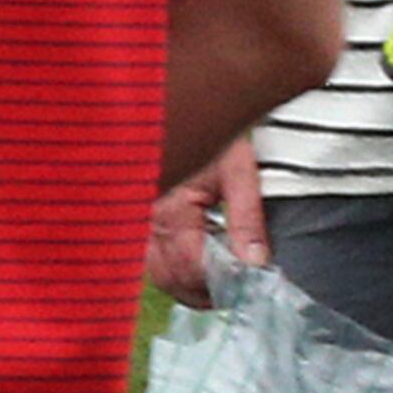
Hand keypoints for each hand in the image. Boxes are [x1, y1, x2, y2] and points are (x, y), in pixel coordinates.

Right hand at [143, 138, 268, 309]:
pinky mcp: (136, 218)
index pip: (193, 266)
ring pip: (159, 274)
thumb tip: (255, 265)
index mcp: (169, 208)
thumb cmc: (209, 130)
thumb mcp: (236, 170)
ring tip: (218, 273)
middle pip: (172, 279)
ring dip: (189, 283)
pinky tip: (195, 257)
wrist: (180, 103)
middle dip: (206, 290)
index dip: (222, 282)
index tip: (248, 283)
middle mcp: (144, 220)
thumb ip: (246, 220)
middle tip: (236, 284)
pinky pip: (150, 260)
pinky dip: (174, 269)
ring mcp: (137, 221)